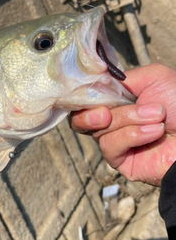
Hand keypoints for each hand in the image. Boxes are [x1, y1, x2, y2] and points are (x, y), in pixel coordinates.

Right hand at [69, 64, 175, 185]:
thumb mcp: (153, 77)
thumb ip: (121, 78)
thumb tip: (96, 83)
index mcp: (118, 102)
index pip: (86, 100)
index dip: (83, 96)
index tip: (88, 91)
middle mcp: (114, 122)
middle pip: (82, 118)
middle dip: (90, 114)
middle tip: (106, 113)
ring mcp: (117, 142)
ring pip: (100, 130)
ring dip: (129, 120)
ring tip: (157, 117)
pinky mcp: (122, 162)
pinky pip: (110, 146)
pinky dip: (132, 135)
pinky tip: (154, 132)